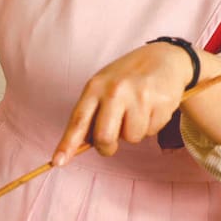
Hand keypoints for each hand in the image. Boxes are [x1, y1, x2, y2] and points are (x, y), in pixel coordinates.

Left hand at [51, 42, 193, 165]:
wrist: (163, 58)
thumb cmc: (126, 77)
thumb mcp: (103, 86)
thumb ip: (91, 113)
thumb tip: (79, 146)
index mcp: (95, 86)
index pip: (78, 120)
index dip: (67, 144)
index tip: (57, 162)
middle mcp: (115, 90)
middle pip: (104, 137)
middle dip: (106, 148)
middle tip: (110, 144)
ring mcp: (139, 96)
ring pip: (131, 138)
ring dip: (133, 132)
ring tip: (136, 112)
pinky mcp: (161, 103)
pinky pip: (151, 131)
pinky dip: (150, 126)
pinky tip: (151, 108)